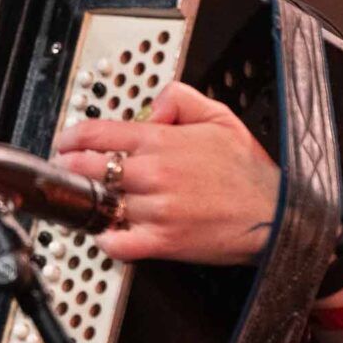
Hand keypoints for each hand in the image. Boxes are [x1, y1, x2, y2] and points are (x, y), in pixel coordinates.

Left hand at [52, 81, 278, 265]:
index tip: (64, 141)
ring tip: (91, 199)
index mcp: (161, 141)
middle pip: (88, 167)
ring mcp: (155, 210)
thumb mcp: (219, 116)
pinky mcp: (162, 241)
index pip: (97, 133)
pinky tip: (108, 231)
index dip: (71, 137)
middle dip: (70, 166)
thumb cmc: (249, 171)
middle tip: (67, 168)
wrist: (277, 214)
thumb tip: (150, 109)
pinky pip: (116, 243)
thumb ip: (179, 99)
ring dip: (90, 202)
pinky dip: (105, 239)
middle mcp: (153, 174)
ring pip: (100, 204)